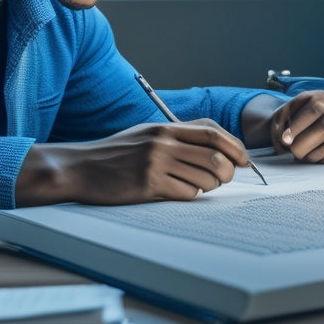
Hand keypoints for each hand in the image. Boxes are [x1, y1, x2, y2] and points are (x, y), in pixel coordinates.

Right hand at [16, 119, 249, 206]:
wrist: (79, 167)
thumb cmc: (117, 154)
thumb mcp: (148, 133)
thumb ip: (179, 136)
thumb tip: (218, 147)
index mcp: (165, 128)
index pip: (213, 132)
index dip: (235, 147)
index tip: (244, 160)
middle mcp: (163, 142)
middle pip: (216, 157)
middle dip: (227, 172)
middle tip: (222, 179)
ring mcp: (155, 163)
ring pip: (204, 178)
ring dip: (207, 186)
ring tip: (193, 184)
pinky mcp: (147, 185)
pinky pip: (185, 193)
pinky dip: (187, 196)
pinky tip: (172, 192)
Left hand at [270, 90, 323, 163]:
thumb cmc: (304, 118)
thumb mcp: (290, 112)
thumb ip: (280, 123)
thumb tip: (282, 141)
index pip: (313, 111)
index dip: (297, 127)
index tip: (285, 141)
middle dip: (304, 146)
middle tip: (295, 153)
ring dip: (314, 157)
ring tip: (306, 155)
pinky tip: (320, 157)